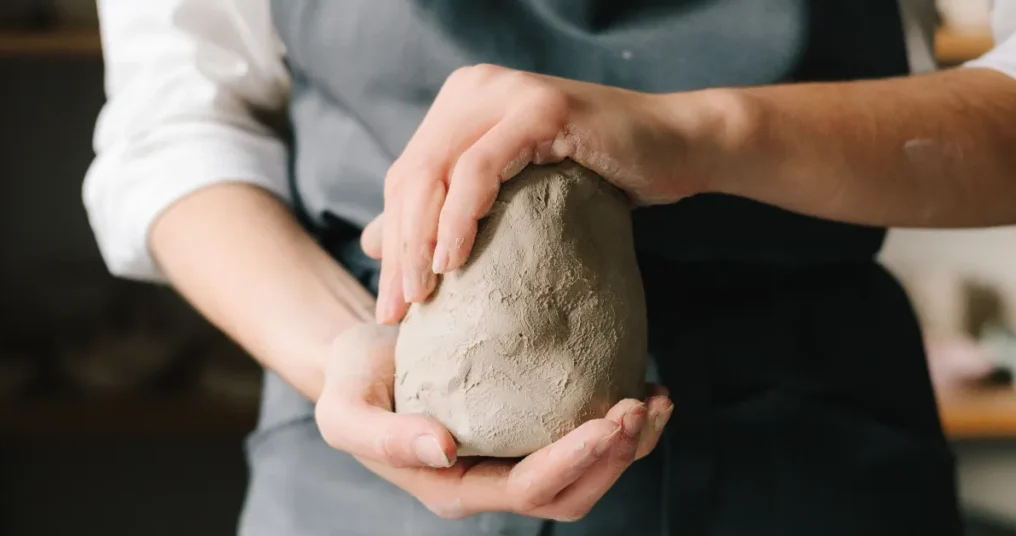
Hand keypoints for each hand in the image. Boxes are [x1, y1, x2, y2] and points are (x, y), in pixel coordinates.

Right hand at [316, 322, 673, 520]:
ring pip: (588, 474)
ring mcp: (514, 458)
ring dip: (628, 445)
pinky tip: (644, 386)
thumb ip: (385, 437)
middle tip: (639, 406)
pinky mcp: (529, 428)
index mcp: (455, 487)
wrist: (363, 360)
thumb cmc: (353, 383)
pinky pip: (584, 439)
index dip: (573, 462)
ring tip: (656, 400)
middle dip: (614, 458)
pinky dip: (619, 422)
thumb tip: (445, 449)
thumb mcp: (346, 411)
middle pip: (571, 494)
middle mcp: (492, 482)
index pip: (526, 490)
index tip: (608, 421)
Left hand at [368, 64, 734, 322]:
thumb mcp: (513, 195)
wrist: (678, 147)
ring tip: (420, 297)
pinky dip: (460, 217)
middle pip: (412, 176)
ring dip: (420, 241)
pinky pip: (480, 167)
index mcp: (461, 102)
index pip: (406, 177)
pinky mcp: (538, 108)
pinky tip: (453, 261)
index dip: (391, 241)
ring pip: (436, 171)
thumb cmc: (600, 176)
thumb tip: (372, 242)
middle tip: (397, 311)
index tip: (391, 304)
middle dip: (399, 250)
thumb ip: (445, 211)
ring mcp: (506, 93)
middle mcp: (475, 88)